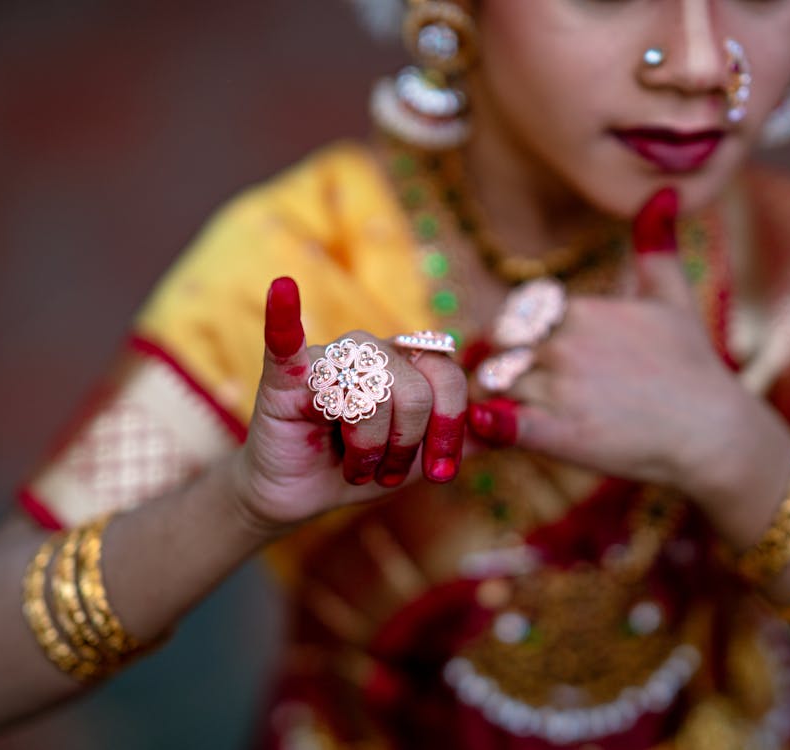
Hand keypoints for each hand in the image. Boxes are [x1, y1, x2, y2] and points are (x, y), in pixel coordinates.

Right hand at [229, 277, 467, 534]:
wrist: (300, 496)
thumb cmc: (359, 468)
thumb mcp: (419, 459)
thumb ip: (460, 440)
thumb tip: (506, 426)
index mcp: (404, 361)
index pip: (447, 375)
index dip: (449, 426)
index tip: (440, 473)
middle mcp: (369, 350)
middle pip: (412, 387)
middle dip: (405, 443)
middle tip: (384, 471)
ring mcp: (326, 359)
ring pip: (369, 393)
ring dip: (367, 446)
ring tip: (354, 467)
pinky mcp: (284, 377)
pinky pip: (286, 341)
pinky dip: (284, 317)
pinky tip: (282, 288)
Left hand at [468, 189, 789, 506]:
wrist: (713, 432)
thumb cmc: (692, 366)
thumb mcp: (674, 296)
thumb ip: (656, 246)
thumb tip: (663, 192)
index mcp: (579, 308)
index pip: (516, 316)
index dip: (516, 337)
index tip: (531, 356)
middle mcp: (565, 343)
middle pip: (497, 349)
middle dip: (501, 364)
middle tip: (519, 388)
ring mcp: (560, 388)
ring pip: (493, 385)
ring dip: (496, 398)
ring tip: (521, 414)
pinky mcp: (559, 434)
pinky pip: (499, 423)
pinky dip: (486, 424)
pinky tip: (491, 425)